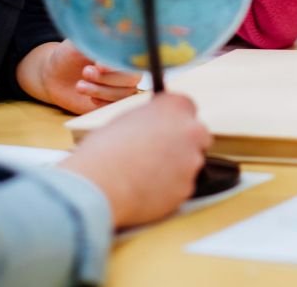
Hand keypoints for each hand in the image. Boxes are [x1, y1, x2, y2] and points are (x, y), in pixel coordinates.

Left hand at [18, 40, 142, 114]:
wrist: (55, 75)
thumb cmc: (68, 54)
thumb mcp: (78, 42)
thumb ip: (95, 39)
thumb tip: (109, 33)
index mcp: (121, 50)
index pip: (130, 57)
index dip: (116, 64)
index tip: (98, 64)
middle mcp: (126, 69)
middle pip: (131, 78)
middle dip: (107, 78)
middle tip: (85, 72)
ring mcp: (122, 87)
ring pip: (124, 94)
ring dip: (101, 91)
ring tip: (79, 86)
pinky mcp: (113, 103)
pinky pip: (117, 107)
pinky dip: (104, 104)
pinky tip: (90, 98)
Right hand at [58, 93, 210, 228]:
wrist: (98, 184)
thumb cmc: (103, 150)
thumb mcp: (126, 119)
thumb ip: (150, 120)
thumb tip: (155, 127)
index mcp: (173, 106)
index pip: (187, 107)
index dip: (175, 119)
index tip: (167, 127)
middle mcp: (190, 130)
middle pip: (197, 135)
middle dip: (183, 143)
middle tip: (160, 153)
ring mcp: (192, 161)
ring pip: (190, 163)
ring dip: (176, 168)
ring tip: (146, 175)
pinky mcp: (187, 189)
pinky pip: (182, 187)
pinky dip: (169, 189)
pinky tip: (147, 190)